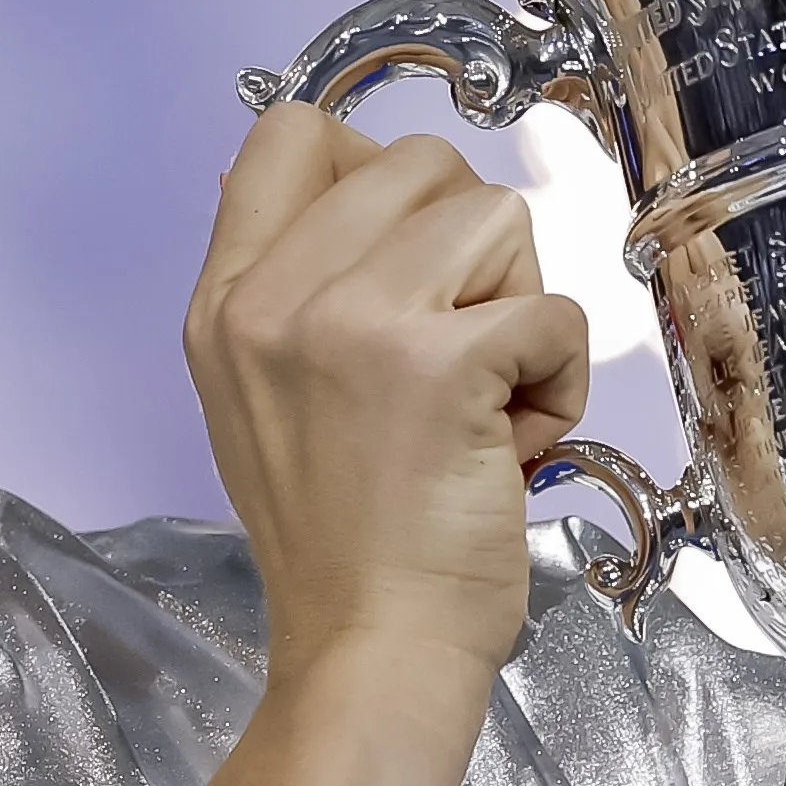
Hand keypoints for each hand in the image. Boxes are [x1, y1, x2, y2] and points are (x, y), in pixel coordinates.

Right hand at [170, 105, 589, 785]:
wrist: (369, 654)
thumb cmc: (343, 540)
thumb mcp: (262, 394)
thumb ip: (291, 286)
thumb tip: (337, 167)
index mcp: (224, 299)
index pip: (289, 131)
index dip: (375, 173)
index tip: (407, 264)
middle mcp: (272, 296)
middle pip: (420, 161)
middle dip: (471, 250)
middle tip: (454, 355)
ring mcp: (351, 321)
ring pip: (498, 216)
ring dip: (519, 308)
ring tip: (483, 401)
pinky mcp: (439, 363)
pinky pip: (554, 310)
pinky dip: (560, 381)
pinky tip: (513, 446)